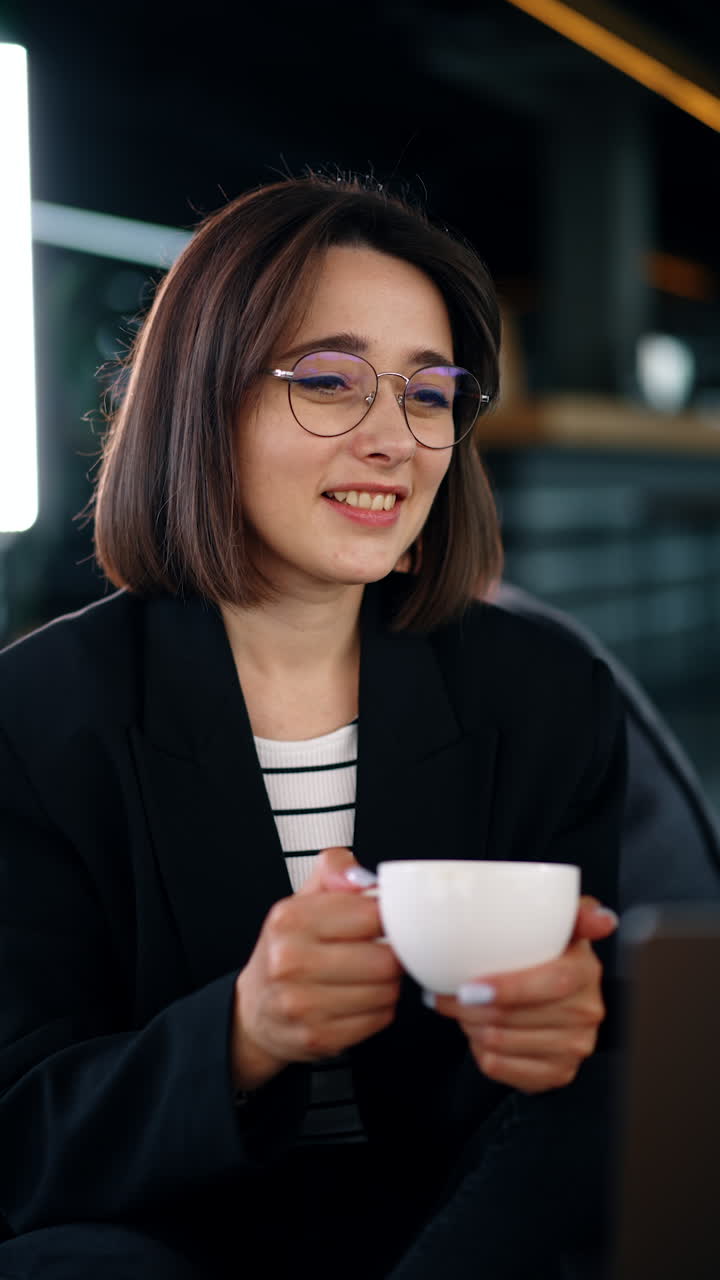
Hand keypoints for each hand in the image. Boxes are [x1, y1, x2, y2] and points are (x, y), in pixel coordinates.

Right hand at [231, 848, 400, 1090]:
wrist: (255, 1008)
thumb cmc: (289, 948)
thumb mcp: (303, 898)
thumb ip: (335, 870)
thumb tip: (363, 877)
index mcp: (290, 919)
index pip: (372, 915)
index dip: (390, 917)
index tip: (386, 921)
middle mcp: (289, 962)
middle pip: (385, 960)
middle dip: (392, 955)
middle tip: (380, 951)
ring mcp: (302, 1005)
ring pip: (386, 992)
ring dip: (388, 984)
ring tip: (369, 975)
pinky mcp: (318, 1037)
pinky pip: (379, 1020)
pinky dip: (378, 1009)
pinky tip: (360, 999)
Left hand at [429, 897, 617, 1093]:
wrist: (557, 998)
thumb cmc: (549, 956)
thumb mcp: (561, 926)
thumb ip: (576, 913)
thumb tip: (603, 918)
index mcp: (585, 972)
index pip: (552, 982)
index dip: (508, 988)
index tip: (470, 987)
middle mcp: (586, 1013)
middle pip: (517, 1017)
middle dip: (471, 1008)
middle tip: (447, 994)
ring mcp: (574, 1047)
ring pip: (503, 1043)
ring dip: (471, 1027)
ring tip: (460, 1010)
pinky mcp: (557, 1073)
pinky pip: (502, 1067)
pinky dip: (480, 1051)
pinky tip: (477, 1033)